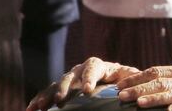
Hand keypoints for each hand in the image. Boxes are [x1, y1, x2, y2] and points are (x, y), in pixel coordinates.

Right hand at [26, 57, 140, 110]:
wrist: (112, 80)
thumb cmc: (122, 79)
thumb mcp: (128, 76)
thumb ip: (132, 76)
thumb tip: (141, 78)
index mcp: (98, 65)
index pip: (93, 67)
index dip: (89, 77)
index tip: (88, 90)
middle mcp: (80, 70)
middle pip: (70, 75)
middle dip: (65, 87)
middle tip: (61, 100)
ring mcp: (69, 79)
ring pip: (56, 85)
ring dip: (48, 95)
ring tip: (40, 107)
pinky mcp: (61, 89)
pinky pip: (48, 93)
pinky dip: (39, 99)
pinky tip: (30, 109)